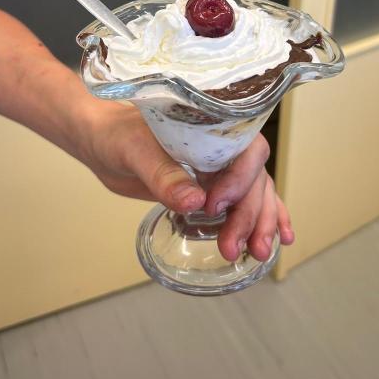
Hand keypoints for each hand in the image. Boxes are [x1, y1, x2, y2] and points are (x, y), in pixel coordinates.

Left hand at [82, 101, 294, 261]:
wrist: (101, 141)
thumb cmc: (115, 134)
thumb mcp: (134, 151)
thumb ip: (163, 175)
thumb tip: (194, 202)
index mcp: (211, 124)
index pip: (246, 148)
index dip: (240, 178)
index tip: (214, 205)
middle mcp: (223, 144)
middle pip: (255, 177)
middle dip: (250, 214)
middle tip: (234, 247)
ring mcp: (221, 167)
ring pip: (256, 192)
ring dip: (260, 223)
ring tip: (258, 253)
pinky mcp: (212, 187)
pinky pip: (245, 200)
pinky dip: (263, 218)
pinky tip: (277, 240)